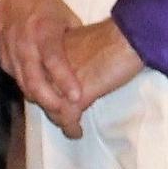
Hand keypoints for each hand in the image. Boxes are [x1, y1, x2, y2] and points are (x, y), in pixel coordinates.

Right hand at [0, 0, 82, 119]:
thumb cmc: (45, 3)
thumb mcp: (66, 16)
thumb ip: (75, 41)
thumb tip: (89, 64)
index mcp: (43, 30)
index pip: (54, 60)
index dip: (65, 80)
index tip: (77, 97)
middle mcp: (24, 43)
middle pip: (34, 80)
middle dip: (50, 101)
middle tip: (67, 116)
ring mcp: (10, 51)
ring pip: (23, 84)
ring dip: (40, 100)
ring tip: (58, 113)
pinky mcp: (2, 57)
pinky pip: (16, 79)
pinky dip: (29, 90)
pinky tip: (42, 98)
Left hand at [45, 21, 144, 138]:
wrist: (127, 39)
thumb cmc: (115, 36)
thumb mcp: (85, 41)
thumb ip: (75, 53)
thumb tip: (78, 65)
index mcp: (52, 51)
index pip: (40, 76)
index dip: (45, 90)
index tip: (53, 97)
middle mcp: (50, 68)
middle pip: (42, 95)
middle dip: (51, 107)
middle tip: (60, 116)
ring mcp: (60, 84)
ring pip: (53, 109)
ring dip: (61, 120)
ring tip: (70, 127)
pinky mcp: (76, 98)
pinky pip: (68, 119)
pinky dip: (71, 128)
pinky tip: (76, 132)